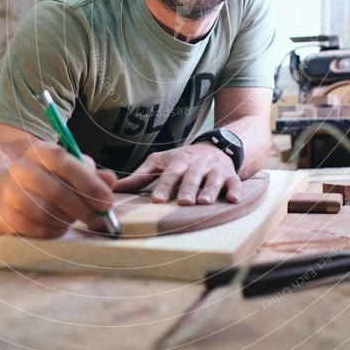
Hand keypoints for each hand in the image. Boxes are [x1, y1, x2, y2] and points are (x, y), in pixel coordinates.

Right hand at [0, 141, 116, 236]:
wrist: (8, 193)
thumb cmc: (49, 179)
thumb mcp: (71, 169)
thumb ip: (92, 174)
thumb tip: (110, 180)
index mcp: (40, 151)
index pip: (62, 161)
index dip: (88, 182)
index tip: (107, 200)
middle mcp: (21, 169)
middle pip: (55, 190)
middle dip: (83, 207)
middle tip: (100, 217)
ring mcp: (10, 193)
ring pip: (45, 212)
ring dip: (68, 219)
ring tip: (78, 219)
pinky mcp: (6, 217)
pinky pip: (36, 229)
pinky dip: (55, 231)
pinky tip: (61, 226)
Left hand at [114, 143, 241, 204]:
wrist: (216, 146)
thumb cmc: (182, 160)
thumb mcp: (160, 163)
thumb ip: (139, 177)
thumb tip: (114, 189)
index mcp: (178, 163)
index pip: (169, 175)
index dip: (164, 187)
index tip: (158, 200)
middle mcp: (196, 165)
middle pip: (191, 177)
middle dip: (188, 189)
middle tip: (183, 202)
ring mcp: (214, 170)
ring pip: (213, 180)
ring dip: (209, 190)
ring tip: (204, 203)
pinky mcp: (231, 175)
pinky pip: (234, 182)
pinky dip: (235, 190)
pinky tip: (233, 199)